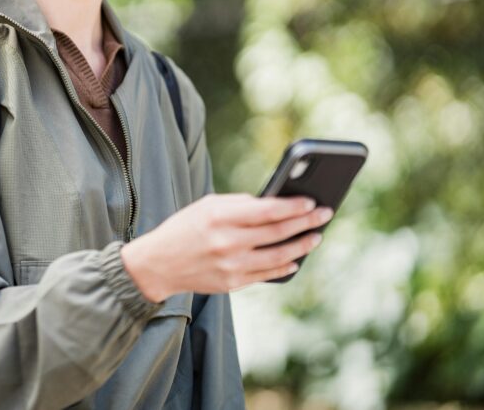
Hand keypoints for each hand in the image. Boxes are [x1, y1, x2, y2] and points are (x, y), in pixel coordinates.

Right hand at [120, 193, 332, 300]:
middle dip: (306, 222)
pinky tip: (295, 258)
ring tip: (316, 237)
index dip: (293, 206)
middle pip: (278, 232)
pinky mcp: (232, 283)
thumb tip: (275, 203)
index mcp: (219, 217)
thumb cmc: (185, 228)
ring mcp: (231, 265)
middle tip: (324, 214)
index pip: (266, 210)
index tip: (311, 201)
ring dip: (302, 246)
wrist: (158, 264)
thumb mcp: (206, 206)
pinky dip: (284, 266)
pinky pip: (267, 274)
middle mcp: (226, 242)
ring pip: (279, 256)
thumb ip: (239, 204)